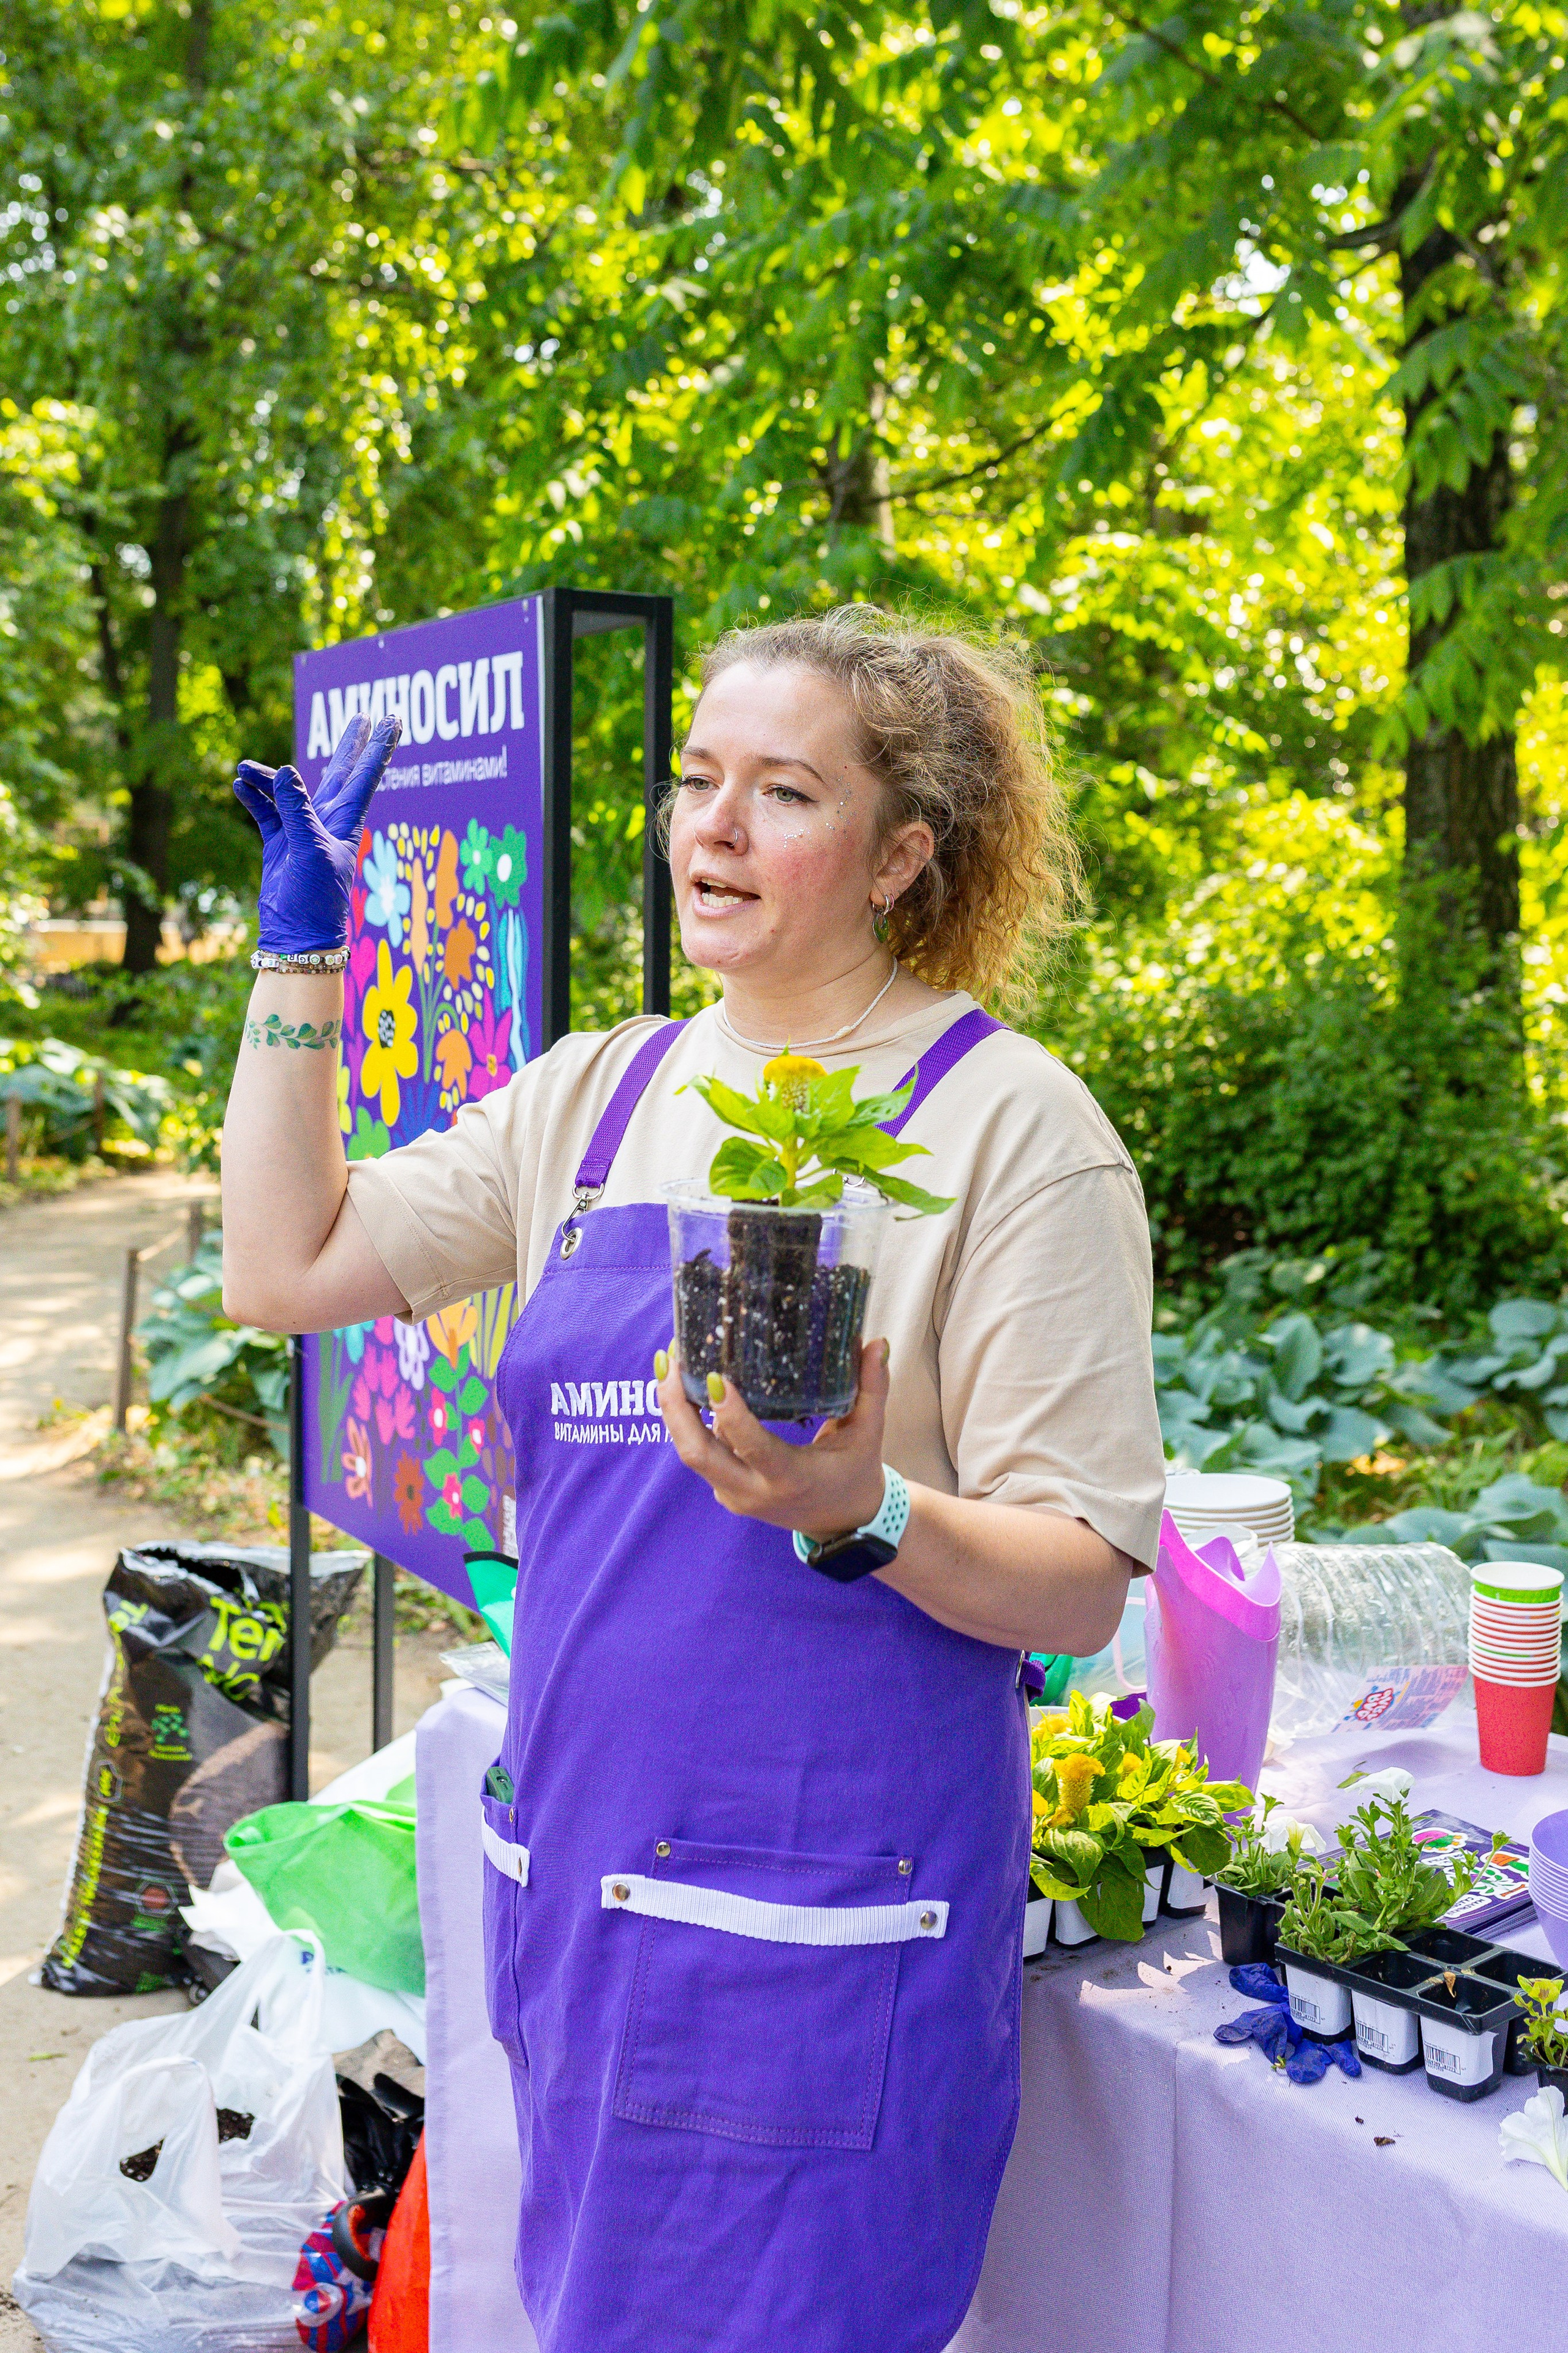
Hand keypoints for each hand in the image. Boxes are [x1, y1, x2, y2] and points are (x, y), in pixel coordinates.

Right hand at [234, 714, 401, 954]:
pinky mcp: (278, 842)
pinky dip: (253, 797)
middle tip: (363, 714)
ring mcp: (301, 829)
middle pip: (338, 771)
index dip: (378, 746)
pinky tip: (240, 784)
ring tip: (244, 767)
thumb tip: (285, 769)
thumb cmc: (316, 897)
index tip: (393, 718)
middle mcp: (326, 820)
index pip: (365, 775)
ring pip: (288, 789)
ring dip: (267, 776)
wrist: (297, 934)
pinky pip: (265, 811)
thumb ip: (298, 810)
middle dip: (350, 744)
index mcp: (346, 820)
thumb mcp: (311, 850)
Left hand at [655, 1337, 889, 1539]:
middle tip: (670, 1358)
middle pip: (697, 1453)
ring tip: (668, 1363)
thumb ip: (873, 1388)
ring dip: (674, 1410)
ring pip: (690, 1453)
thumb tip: (877, 1342)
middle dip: (675, 1406)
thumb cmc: (856, 1473)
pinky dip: (687, 1422)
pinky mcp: (726, 1491)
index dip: (729, 1413)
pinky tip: (684, 1384)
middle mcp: (754, 1491)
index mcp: (790, 1477)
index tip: (714, 1376)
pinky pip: (701, 1454)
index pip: (751, 1446)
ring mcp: (734, 1495)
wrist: (844, 1526)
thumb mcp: (868, 1433)